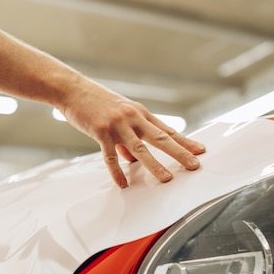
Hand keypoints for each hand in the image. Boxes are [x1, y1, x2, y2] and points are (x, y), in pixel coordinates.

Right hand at [59, 79, 205, 187]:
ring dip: (154, 165)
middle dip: (180, 152)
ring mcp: (118, 124)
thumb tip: (134, 159)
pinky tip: (122, 183)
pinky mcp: (101, 131)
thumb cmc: (97, 103)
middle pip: (161, 138)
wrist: (73, 90)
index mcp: (141, 113)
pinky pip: (110, 156)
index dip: (185, 141)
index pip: (168, 130)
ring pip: (140, 149)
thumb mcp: (119, 117)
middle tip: (194, 164)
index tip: (201, 150)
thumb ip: (129, 138)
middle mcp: (133, 117)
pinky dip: (117, 171)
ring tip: (166, 178)